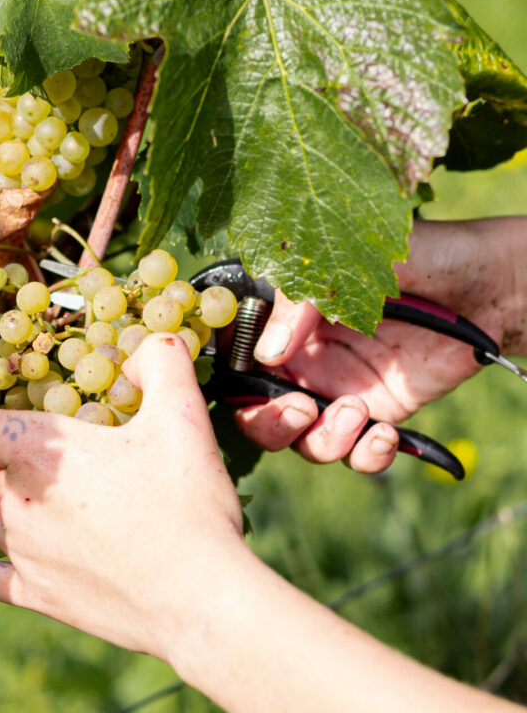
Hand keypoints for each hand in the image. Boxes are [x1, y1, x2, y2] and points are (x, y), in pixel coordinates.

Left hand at [0, 334, 244, 661]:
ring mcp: (21, 552)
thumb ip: (161, 363)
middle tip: (38, 438)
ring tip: (13, 483)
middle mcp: (17, 502)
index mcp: (39, 453)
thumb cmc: (186, 505)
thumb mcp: (183, 416)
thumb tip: (145, 348)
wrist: (198, 598)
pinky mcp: (35, 595)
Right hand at [236, 218, 526, 471]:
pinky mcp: (376, 414)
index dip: (226, 372)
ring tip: (356, 414)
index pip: (234, 352)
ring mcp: (337, 389)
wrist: (488, 284)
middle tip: (299, 408)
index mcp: (284, 317)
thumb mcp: (350, 264)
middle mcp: (302, 357)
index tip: (238, 377)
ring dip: (319, 440)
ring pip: (300, 439)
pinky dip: (363, 456)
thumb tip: (266, 353)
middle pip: (255, 409)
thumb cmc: (418, 256)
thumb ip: (301, 303)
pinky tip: (385, 436)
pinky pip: (355, 454)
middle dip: (268, 421)